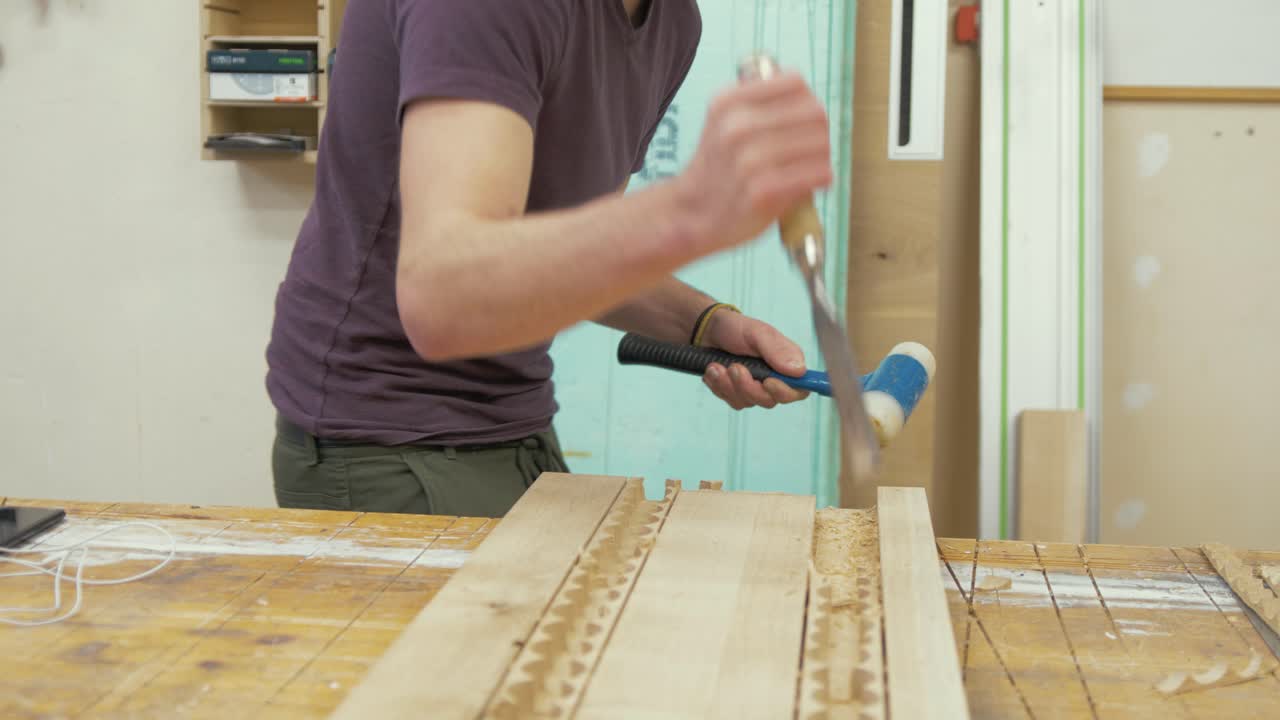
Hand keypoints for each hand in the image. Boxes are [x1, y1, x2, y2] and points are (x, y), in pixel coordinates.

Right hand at [675, 70, 831, 253]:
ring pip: (820, 144)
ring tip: (816, 166)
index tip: (805, 121)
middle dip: (821, 131)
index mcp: (728, 103)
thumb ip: (759, 103)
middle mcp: (737, 127)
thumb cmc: (720, 168)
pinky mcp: (763, 191)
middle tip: (816, 147)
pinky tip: (818, 182)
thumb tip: (808, 97)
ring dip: (824, 156)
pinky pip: (815, 174)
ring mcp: (749, 160)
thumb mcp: (724, 122)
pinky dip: (824, 177)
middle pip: (814, 113)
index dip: (808, 101)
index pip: (795, 83)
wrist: (694, 213)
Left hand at [699, 311, 808, 409]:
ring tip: (717, 366)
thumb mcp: (757, 332)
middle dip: (747, 386)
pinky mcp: (736, 394)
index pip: (798, 390)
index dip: (785, 392)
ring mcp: (754, 389)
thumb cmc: (736, 329)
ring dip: (728, 385)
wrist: (707, 331)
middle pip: (769, 401)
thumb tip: (799, 371)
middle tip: (734, 367)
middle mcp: (773, 380)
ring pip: (747, 402)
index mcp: (786, 364)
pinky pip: (730, 400)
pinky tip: (713, 370)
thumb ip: (777, 350)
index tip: (768, 381)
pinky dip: (718, 386)